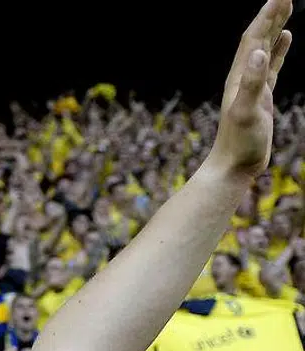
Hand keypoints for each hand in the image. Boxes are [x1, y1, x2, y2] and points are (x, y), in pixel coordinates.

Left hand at [210, 0, 292, 176]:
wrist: (233, 165)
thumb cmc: (239, 142)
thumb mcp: (247, 112)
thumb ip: (253, 84)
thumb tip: (258, 54)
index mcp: (240, 76)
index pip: (254, 39)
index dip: (266, 17)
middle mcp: (244, 76)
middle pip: (259, 38)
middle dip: (271, 15)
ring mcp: (253, 85)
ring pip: (266, 47)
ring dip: (275, 26)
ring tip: (286, 6)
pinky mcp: (262, 95)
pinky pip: (273, 64)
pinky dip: (279, 48)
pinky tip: (286, 38)